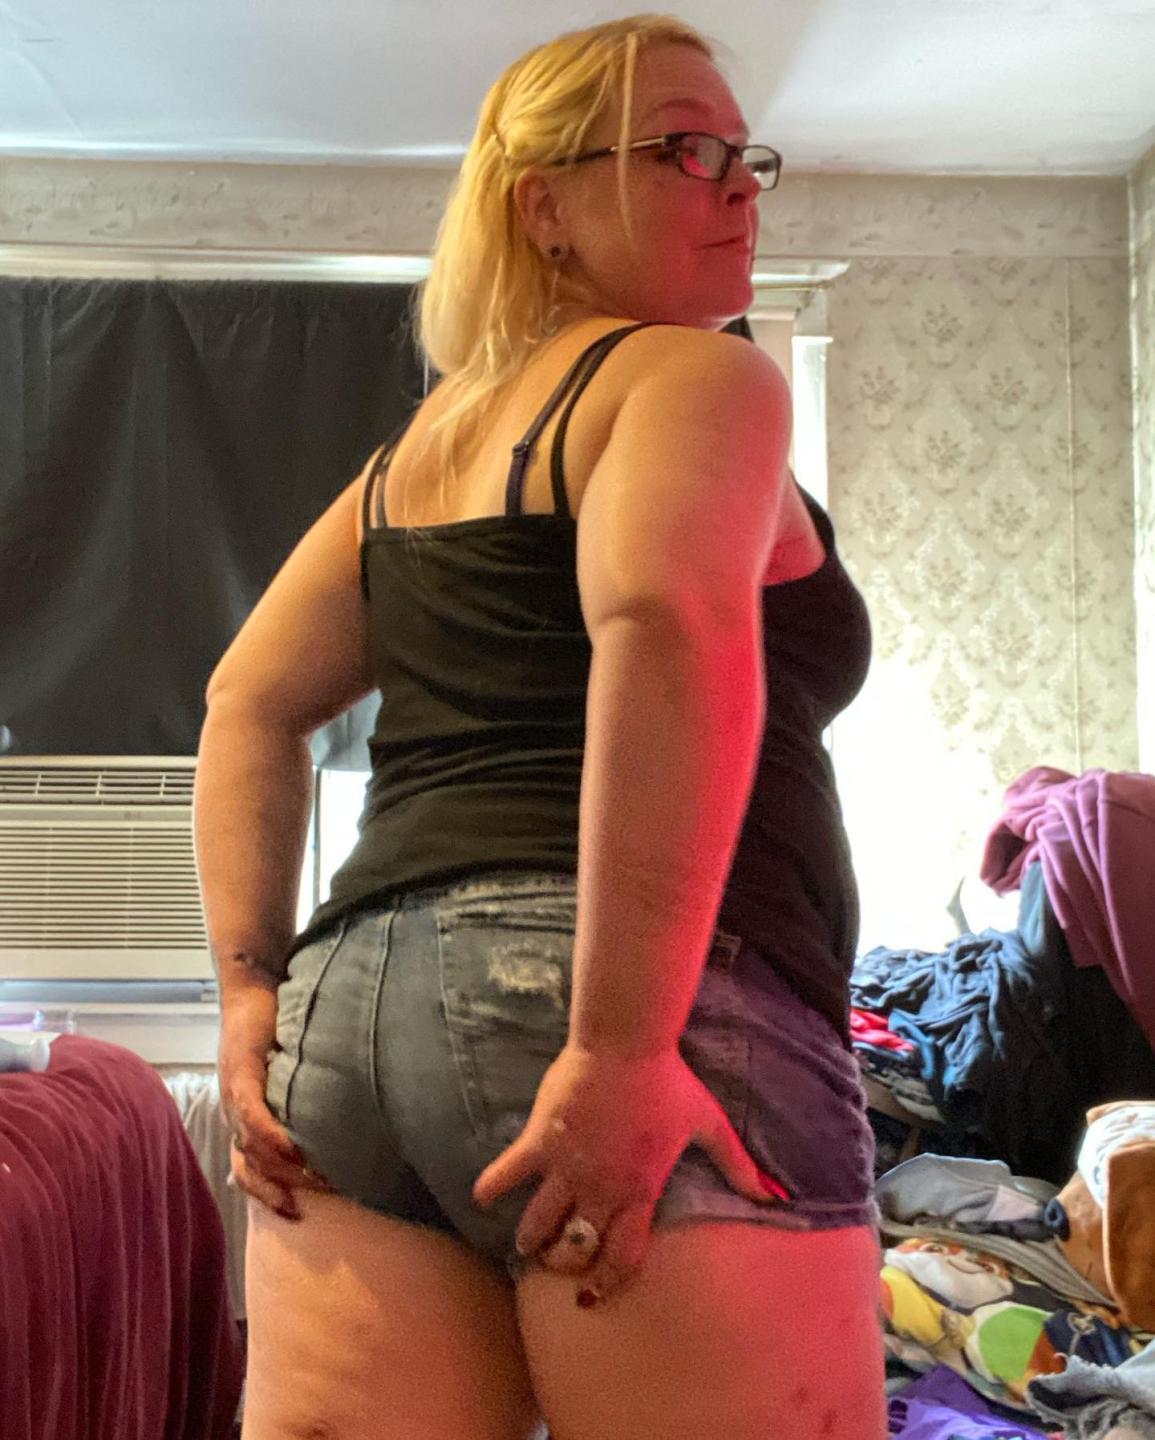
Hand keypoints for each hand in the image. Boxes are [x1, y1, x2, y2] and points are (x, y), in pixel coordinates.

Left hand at [219, 986, 329, 1219]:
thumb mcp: (285, 1068)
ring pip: (251, 1146)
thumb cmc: (273, 1022)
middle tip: (310, 1210)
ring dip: (281, 1168)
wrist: (252, 982)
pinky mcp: (242, 1070)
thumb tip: (336, 1118)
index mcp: (243, 1112)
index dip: (267, 1195)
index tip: (295, 1216)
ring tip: (315, 1182)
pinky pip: (253, 1112)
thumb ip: (298, 1095)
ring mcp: (234, 1092)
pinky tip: (292, 1149)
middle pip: (250, 1166)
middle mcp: (233, 1109)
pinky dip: (271, 1135)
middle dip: (278, 1191)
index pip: (248, 1167)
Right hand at [471, 1042, 787, 1303]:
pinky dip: (492, 1187)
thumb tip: (776, 1195)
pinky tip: (482, 1196)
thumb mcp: (709, 1124)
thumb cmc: (669, 1082)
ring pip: (539, 1222)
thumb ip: (738, 1165)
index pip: (621, 1256)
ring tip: (526, 1241)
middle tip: (555, 1260)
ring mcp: (567, 1166)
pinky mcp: (541, 1140)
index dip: (605, 1282)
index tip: (590, 1295)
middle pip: (575, 1248)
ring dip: (530, 1237)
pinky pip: (508, 1173)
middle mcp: (601, 1188)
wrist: (627, 1043)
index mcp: (640, 1191)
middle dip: (563, 1263)